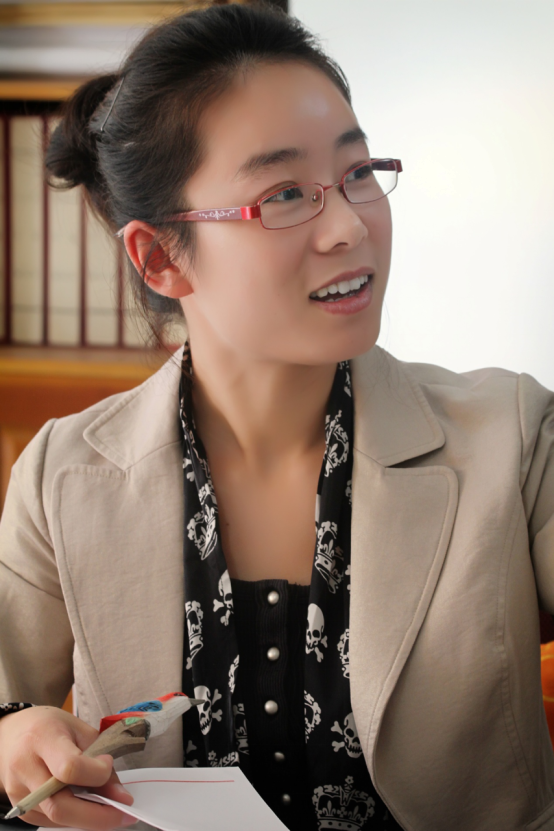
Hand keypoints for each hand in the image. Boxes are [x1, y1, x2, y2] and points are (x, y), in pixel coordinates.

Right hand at [0, 706, 134, 829]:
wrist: (15, 733)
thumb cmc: (52, 727)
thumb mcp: (81, 731)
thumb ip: (101, 760)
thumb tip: (121, 797)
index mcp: (42, 739)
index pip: (69, 768)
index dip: (95, 773)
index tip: (108, 766)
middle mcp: (25, 768)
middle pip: (61, 806)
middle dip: (97, 816)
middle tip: (125, 814)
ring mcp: (19, 793)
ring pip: (58, 819)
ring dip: (89, 818)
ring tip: (110, 808)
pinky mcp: (22, 810)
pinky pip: (53, 822)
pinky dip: (75, 817)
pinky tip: (87, 805)